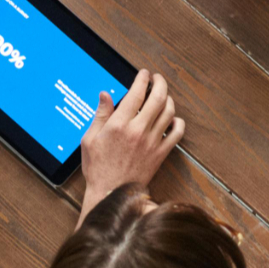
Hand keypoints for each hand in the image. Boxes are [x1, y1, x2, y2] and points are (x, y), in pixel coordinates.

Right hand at [80, 70, 183, 204]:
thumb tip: (106, 95)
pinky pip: (177, 133)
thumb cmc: (98, 168)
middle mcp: (138, 130)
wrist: (112, 193)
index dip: (142, 79)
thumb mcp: (90, 139)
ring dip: (169, 99)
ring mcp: (152, 142)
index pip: (136, 93)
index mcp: (119, 125)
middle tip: (157, 78)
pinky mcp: (161, 153)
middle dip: (160, 83)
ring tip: (164, 95)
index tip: (143, 74)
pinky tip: (173, 119)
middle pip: (158, 98)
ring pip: (169, 112)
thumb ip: (100, 115)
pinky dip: (178, 122)